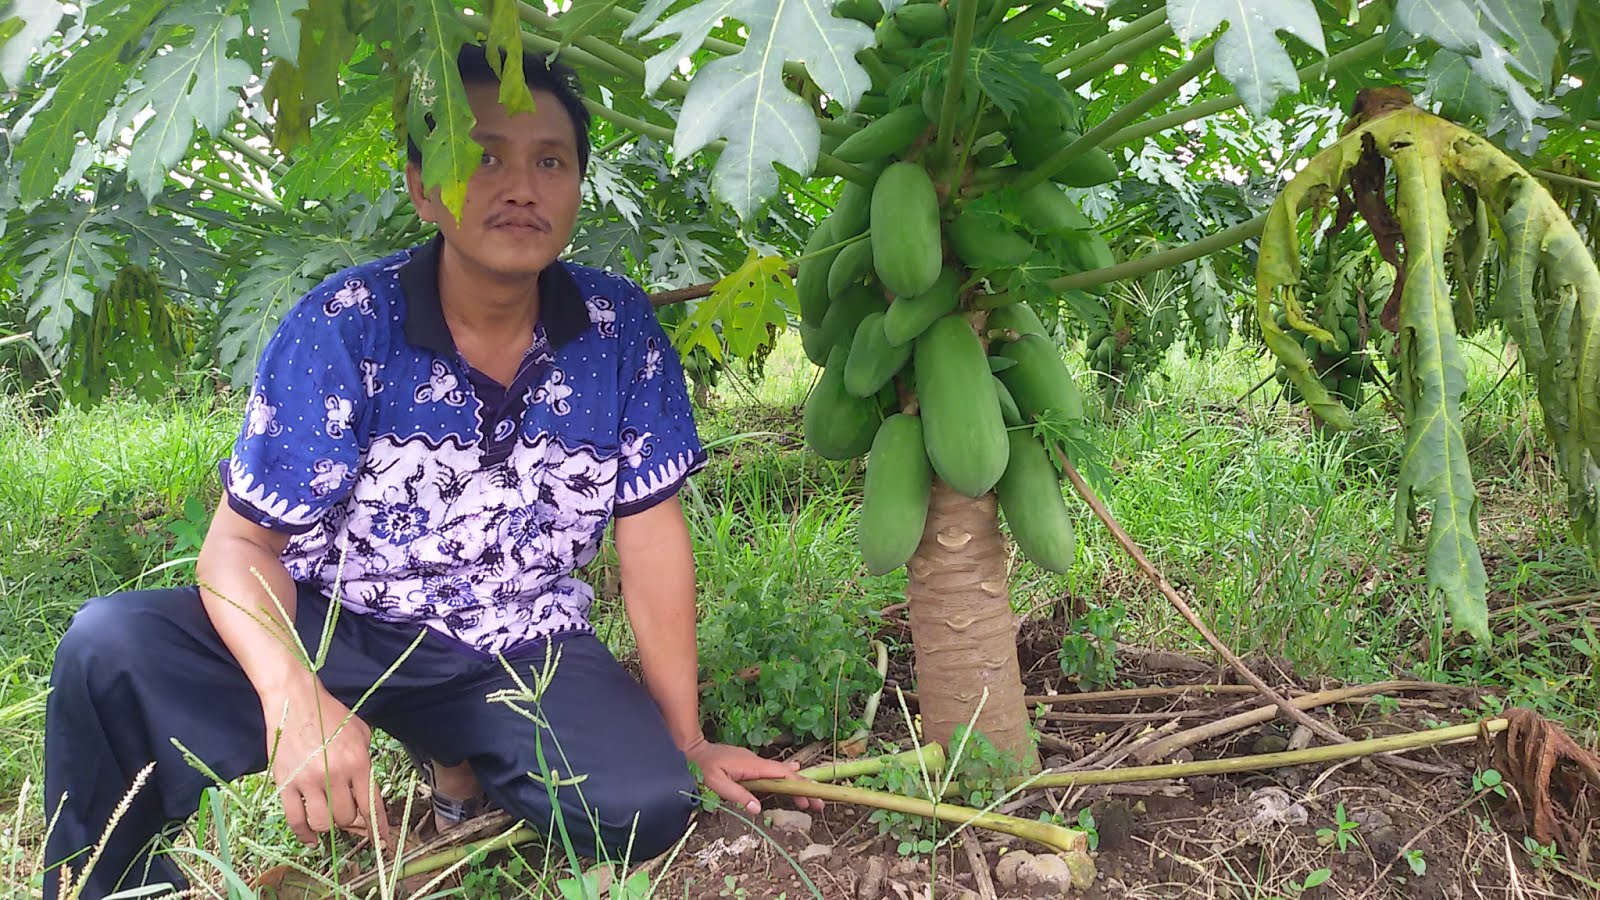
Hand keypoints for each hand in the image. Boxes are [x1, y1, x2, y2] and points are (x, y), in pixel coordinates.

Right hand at [259, 681, 391, 848]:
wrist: (295, 700)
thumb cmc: (331, 713)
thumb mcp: (361, 732)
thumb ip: (366, 761)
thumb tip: (366, 789)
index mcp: (358, 762)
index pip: (372, 804)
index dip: (379, 826)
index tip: (382, 840)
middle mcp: (335, 775)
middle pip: (347, 817)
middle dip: (352, 822)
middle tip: (350, 817)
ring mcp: (308, 781)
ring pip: (324, 822)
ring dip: (329, 826)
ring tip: (330, 819)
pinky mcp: (286, 783)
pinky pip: (295, 819)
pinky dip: (304, 834)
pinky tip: (311, 838)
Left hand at [682, 737, 824, 816]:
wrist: (693, 750)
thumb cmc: (703, 767)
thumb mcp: (717, 784)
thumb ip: (738, 795)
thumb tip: (758, 808)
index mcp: (753, 765)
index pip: (782, 774)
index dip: (799, 785)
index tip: (812, 796)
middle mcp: (757, 762)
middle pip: (786, 774)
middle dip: (803, 788)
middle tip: (817, 805)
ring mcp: (753, 762)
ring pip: (780, 773)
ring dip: (794, 785)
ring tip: (808, 800)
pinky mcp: (749, 765)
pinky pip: (771, 772)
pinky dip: (784, 779)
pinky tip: (791, 778)